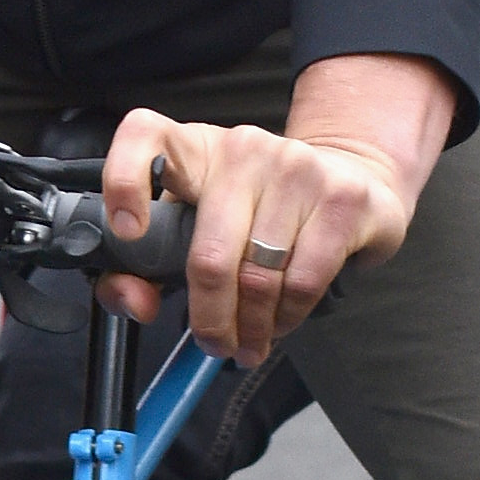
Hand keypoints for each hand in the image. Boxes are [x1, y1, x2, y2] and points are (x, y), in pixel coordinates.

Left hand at [103, 51, 453, 366]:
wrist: (354, 180)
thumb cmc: (260, 213)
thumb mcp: (198, 228)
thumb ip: (145, 268)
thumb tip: (137, 303)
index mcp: (194, 149)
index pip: (144, 134)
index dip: (125, 181)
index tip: (127, 232)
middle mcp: (242, 149)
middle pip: (209, 254)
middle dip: (210, 319)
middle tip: (214, 345)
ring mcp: (295, 167)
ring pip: (258, 278)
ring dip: (252, 327)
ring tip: (251, 340)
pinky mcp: (341, 196)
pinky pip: (303, 282)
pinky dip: (287, 317)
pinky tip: (282, 320)